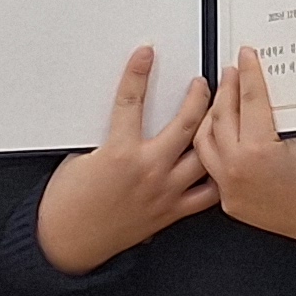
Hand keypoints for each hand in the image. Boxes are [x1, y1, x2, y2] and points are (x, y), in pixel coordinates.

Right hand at [35, 48, 217, 274]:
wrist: (69, 242)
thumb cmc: (68, 201)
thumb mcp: (80, 158)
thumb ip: (108, 137)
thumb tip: (126, 117)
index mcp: (119, 153)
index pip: (131, 102)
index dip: (138, 74)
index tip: (146, 54)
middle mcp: (148, 170)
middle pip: (186, 124)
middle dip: (199, 97)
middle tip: (203, 81)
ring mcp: (165, 191)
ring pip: (204, 154)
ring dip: (216, 130)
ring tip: (223, 113)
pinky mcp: (172, 211)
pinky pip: (208, 193)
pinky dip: (219, 176)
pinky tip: (227, 161)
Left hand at [191, 49, 295, 252]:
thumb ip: (282, 117)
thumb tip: (266, 97)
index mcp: (258, 151)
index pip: (248, 100)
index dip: (248, 74)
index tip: (246, 58)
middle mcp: (236, 170)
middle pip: (221, 117)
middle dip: (226, 89)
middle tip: (231, 72)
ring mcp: (229, 189)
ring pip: (204, 142)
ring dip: (210, 117)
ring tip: (219, 100)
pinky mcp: (230, 202)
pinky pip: (211, 167)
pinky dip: (213, 146)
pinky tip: (219, 134)